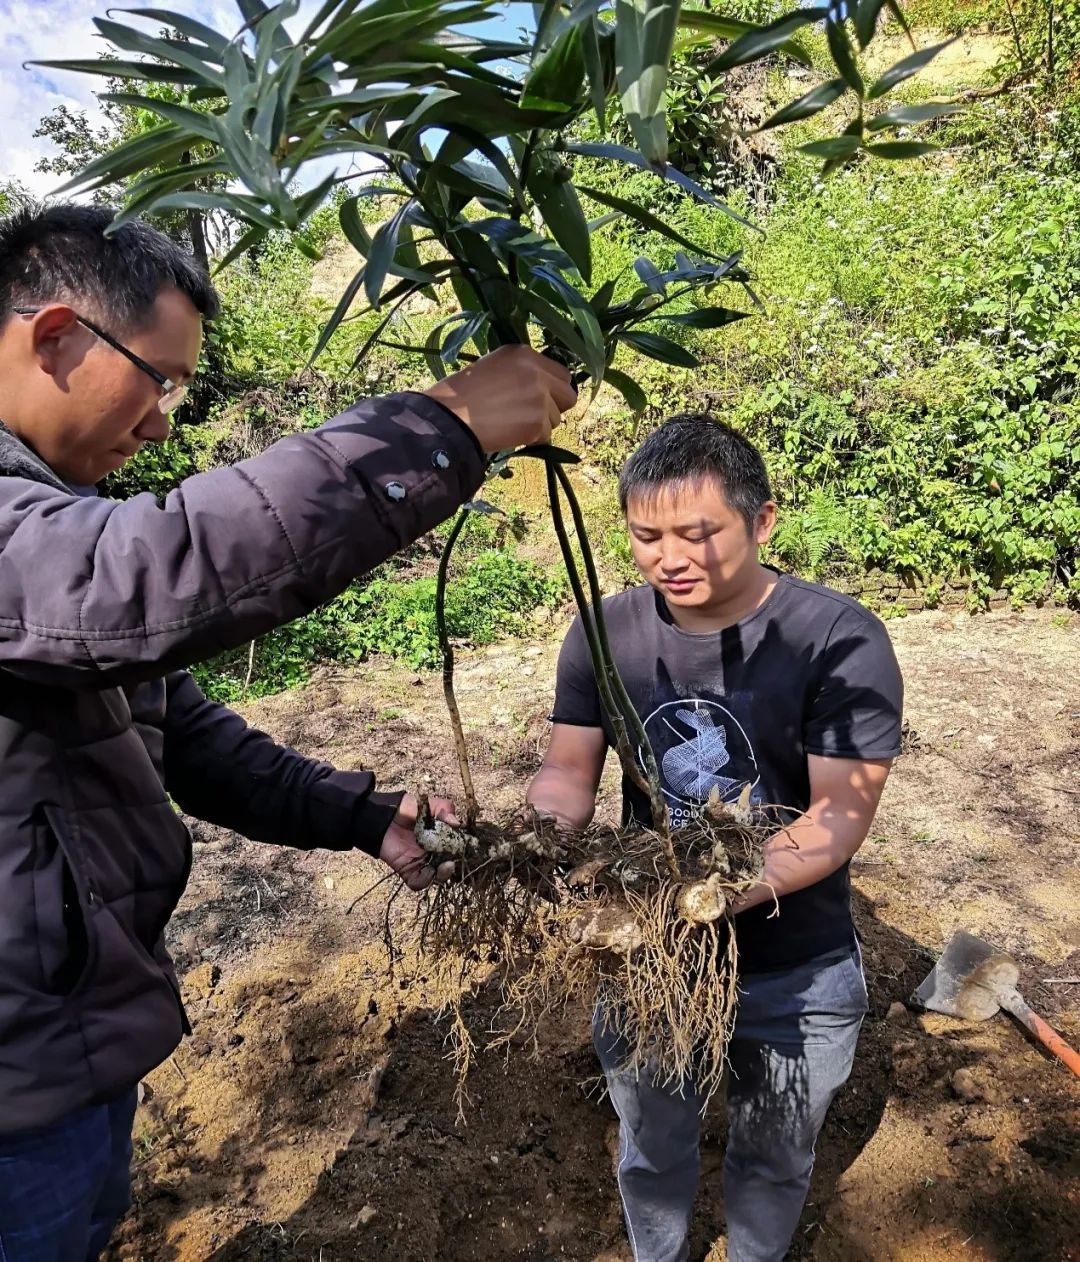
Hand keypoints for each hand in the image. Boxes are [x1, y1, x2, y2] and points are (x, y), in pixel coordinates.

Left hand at [378, 793, 458, 890]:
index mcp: (442, 839)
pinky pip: (418, 882)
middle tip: (456, 858)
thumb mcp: (430, 804)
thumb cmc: (407, 809)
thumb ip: (446, 809)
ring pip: (437, 877)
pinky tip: (430, 870)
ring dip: (444, 875)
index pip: (457, 848)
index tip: (468, 846)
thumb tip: (457, 823)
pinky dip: (425, 880)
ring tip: (446, 865)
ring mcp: (421, 863)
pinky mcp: (407, 870)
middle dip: (455, 864)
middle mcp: (434, 853)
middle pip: (449, 866)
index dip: (464, 849)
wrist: (383, 815)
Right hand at [424, 345, 576, 452]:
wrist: (450, 417)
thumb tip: (544, 387)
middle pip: (568, 395)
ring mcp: (540, 398)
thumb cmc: (462, 393)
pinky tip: (510, 433)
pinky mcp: (537, 423)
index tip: (541, 397)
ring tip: (512, 423)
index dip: (553, 388)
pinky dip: (531, 439)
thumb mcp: (493, 366)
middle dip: (556, 407)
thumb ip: (522, 371)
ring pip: (557, 419)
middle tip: (535, 414)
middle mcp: (537, 373)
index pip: (562, 373)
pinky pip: (546, 436)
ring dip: (540, 425)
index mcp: (525, 354)